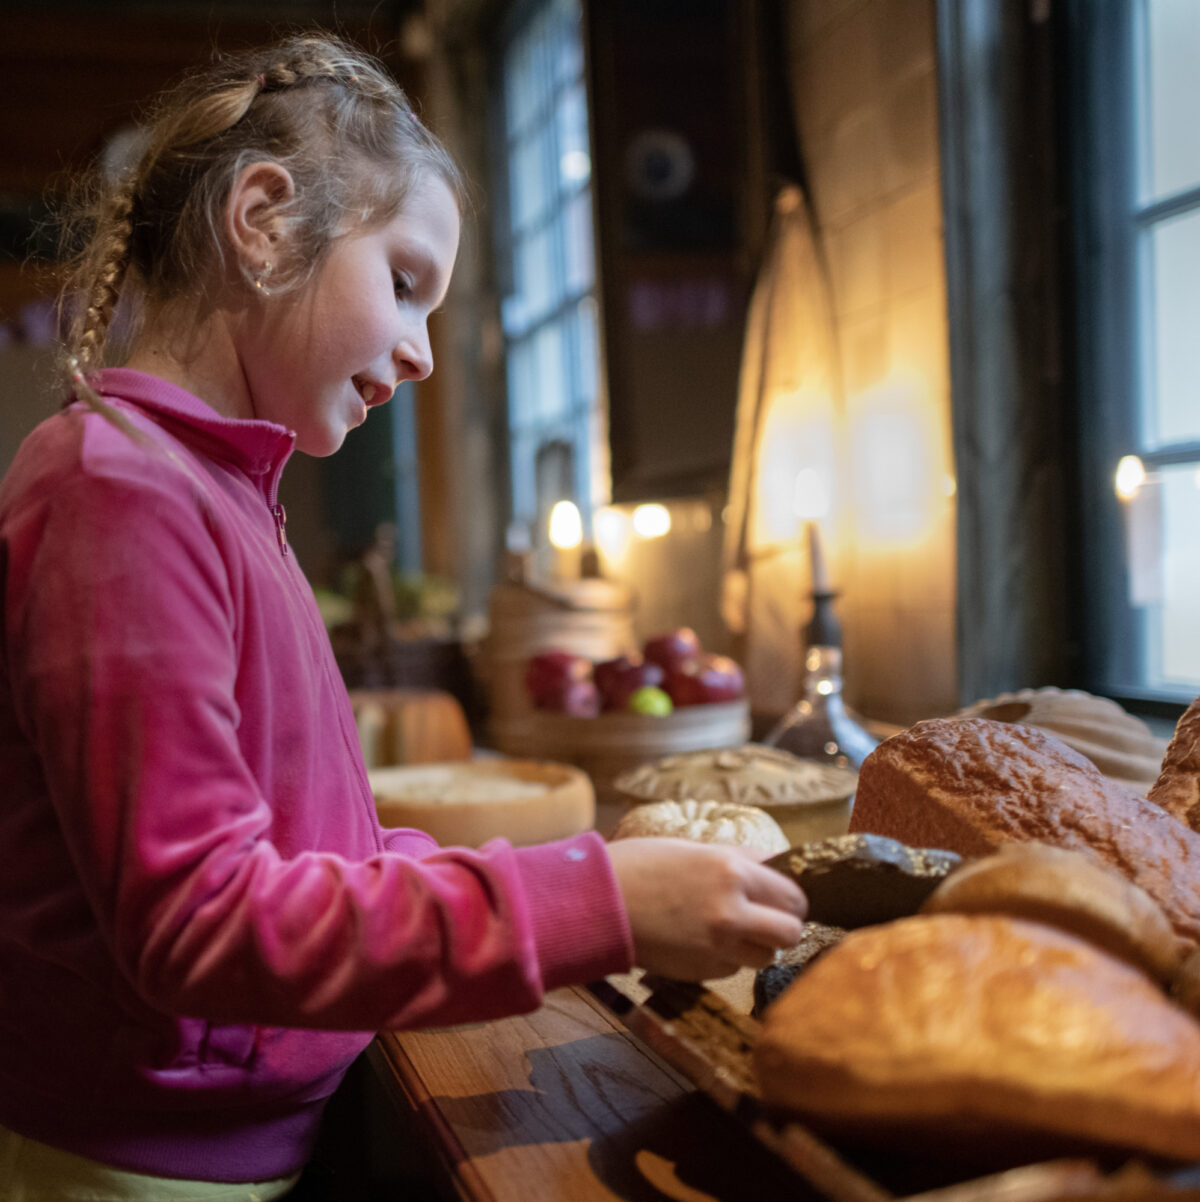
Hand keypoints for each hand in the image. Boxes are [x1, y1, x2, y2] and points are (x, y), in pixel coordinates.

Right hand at [606, 837, 807, 980]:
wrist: (597, 902)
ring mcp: (718, 946)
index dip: (790, 898)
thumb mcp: (692, 848)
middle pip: (791, 931)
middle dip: (782, 925)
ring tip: (730, 931)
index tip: (781, 898)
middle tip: (766, 919)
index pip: (793, 893)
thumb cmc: (638, 865)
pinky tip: (702, 942)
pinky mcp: (702, 971)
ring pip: (767, 956)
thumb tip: (775, 866)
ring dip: (757, 946)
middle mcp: (732, 910)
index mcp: (731, 871)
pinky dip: (727, 959)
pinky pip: (733, 969)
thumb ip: (737, 860)